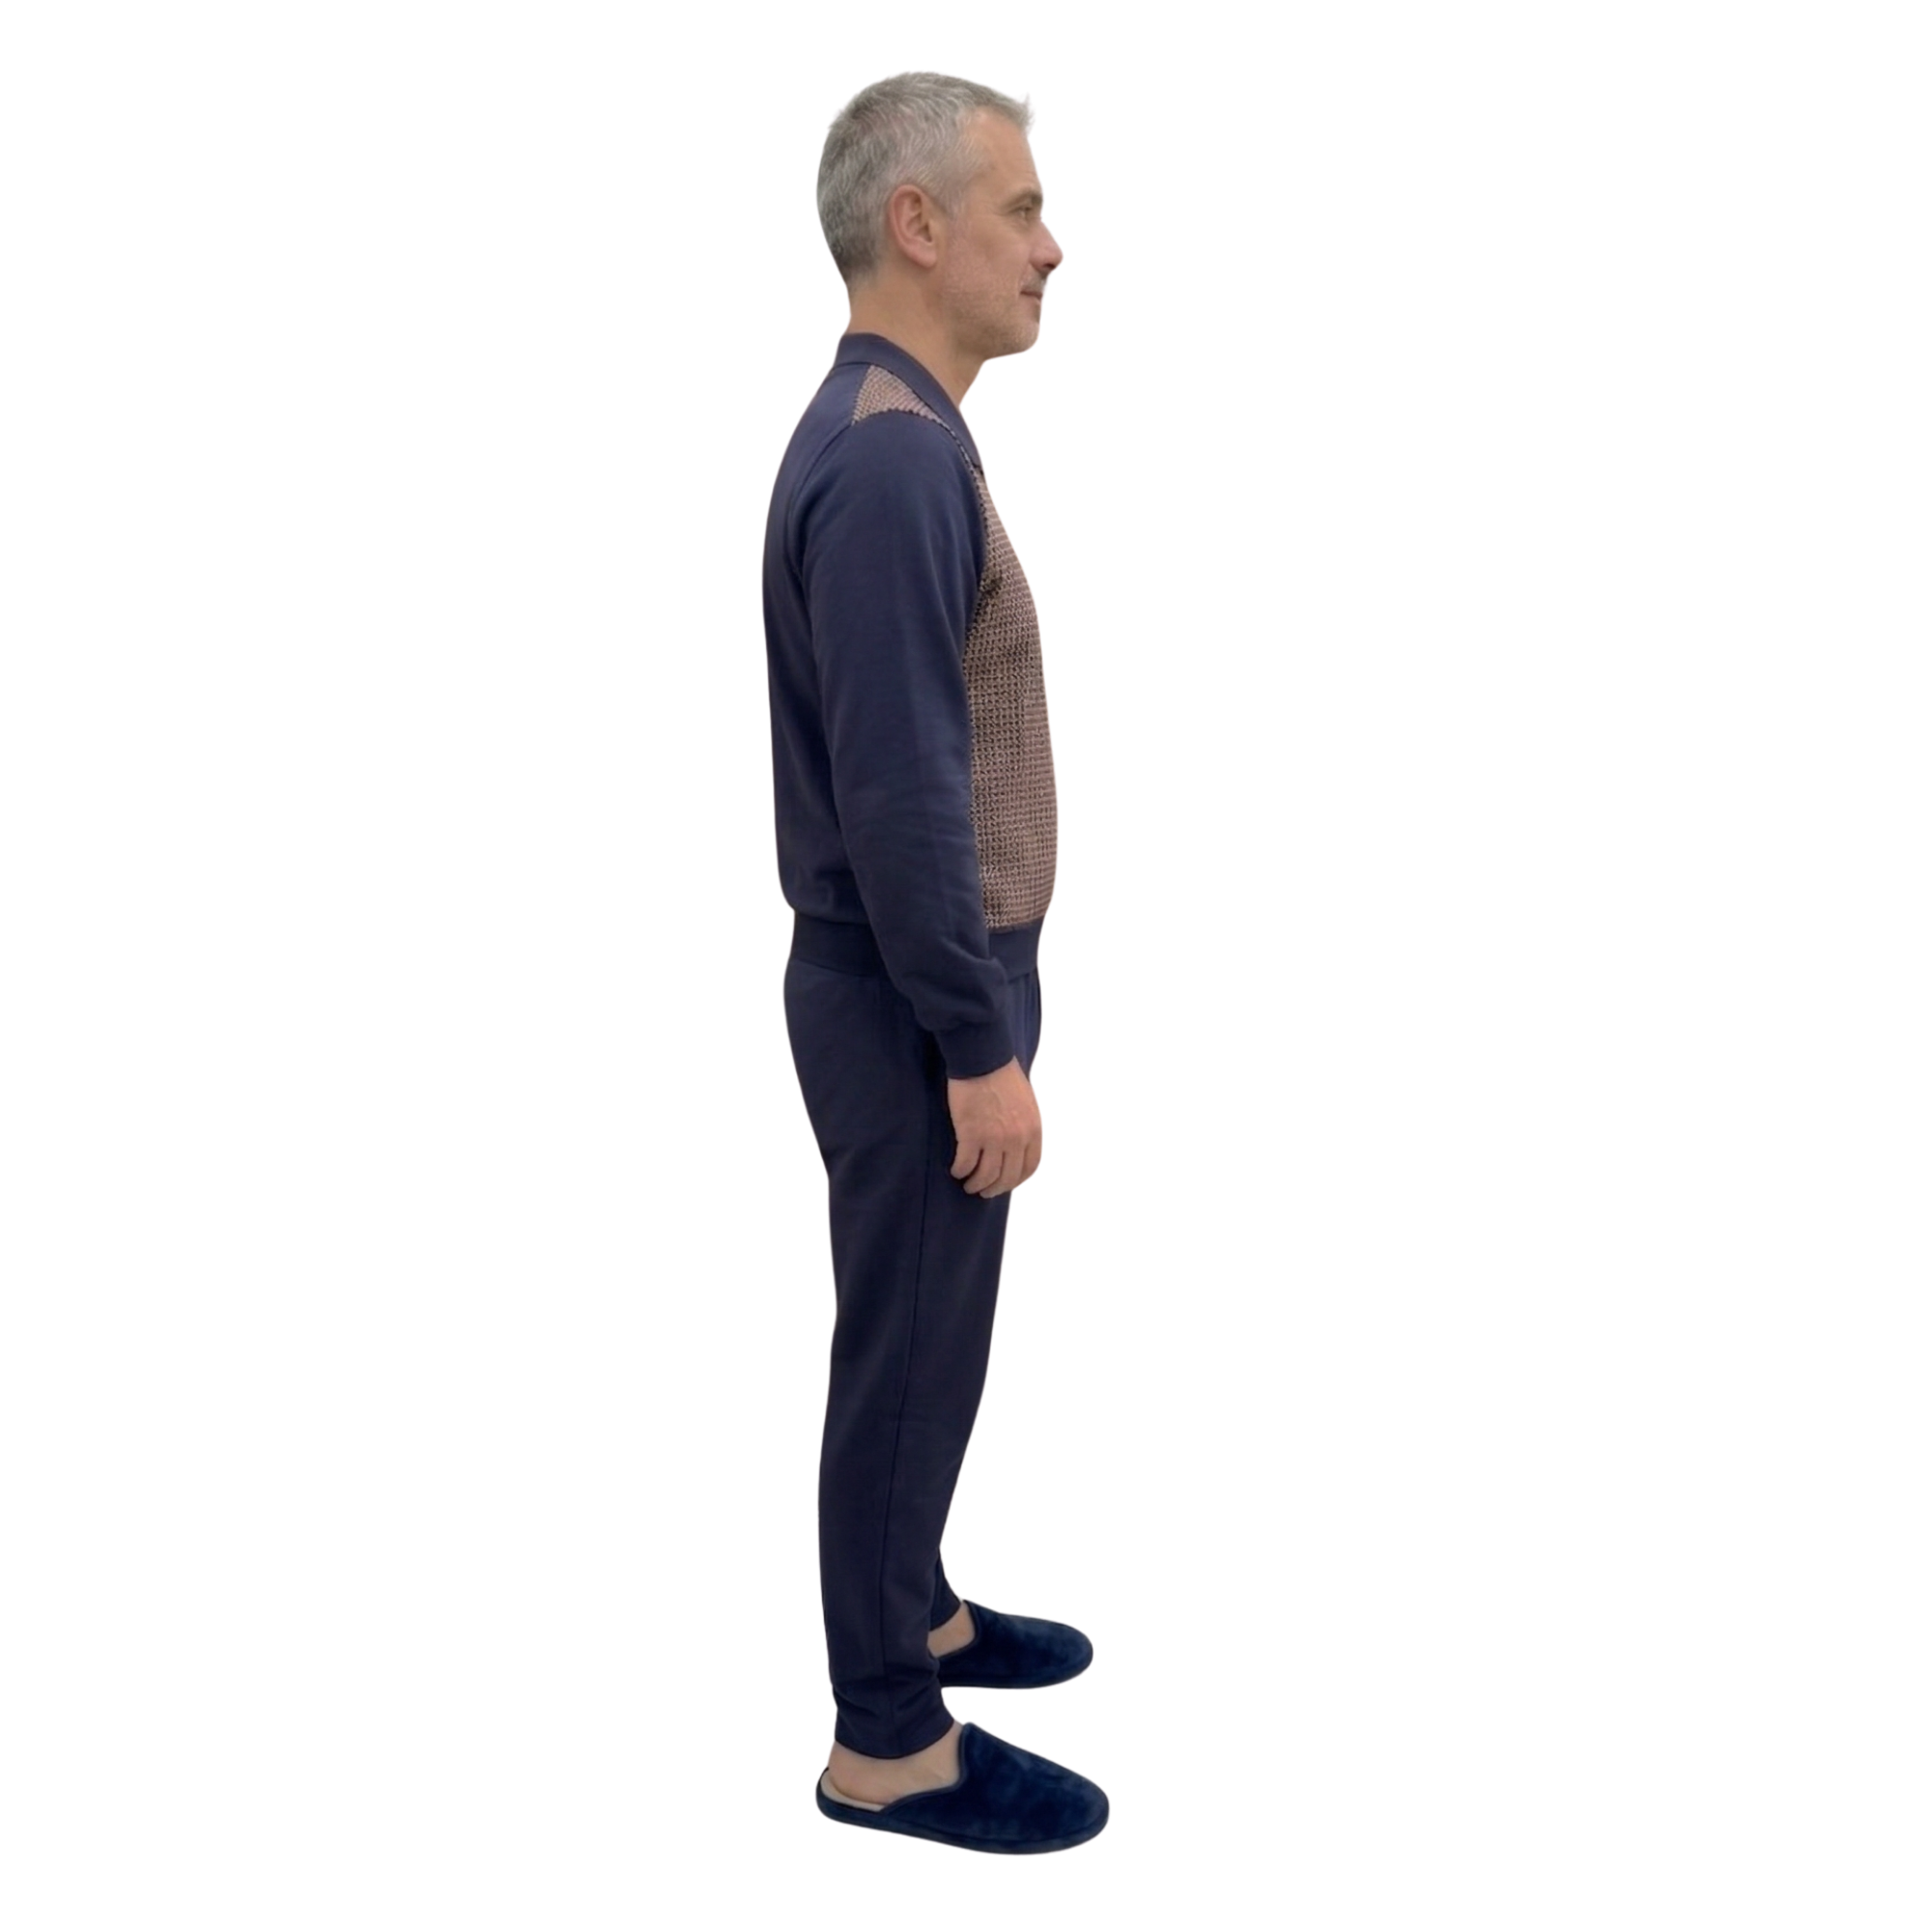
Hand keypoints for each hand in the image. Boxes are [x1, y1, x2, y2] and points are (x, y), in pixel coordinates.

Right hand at [947, 1057, 1042, 1198]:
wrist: (983, 1058)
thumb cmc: (1004, 1075)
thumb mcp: (1029, 1102)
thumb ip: (1029, 1125)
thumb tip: (1021, 1145)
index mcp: (1035, 1130)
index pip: (1030, 1168)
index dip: (1017, 1181)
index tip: (1007, 1184)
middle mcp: (1017, 1139)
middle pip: (1008, 1177)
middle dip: (994, 1189)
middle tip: (984, 1191)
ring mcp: (994, 1138)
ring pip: (986, 1176)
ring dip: (976, 1185)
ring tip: (968, 1184)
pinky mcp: (971, 1134)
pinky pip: (965, 1163)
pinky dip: (960, 1171)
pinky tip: (955, 1170)